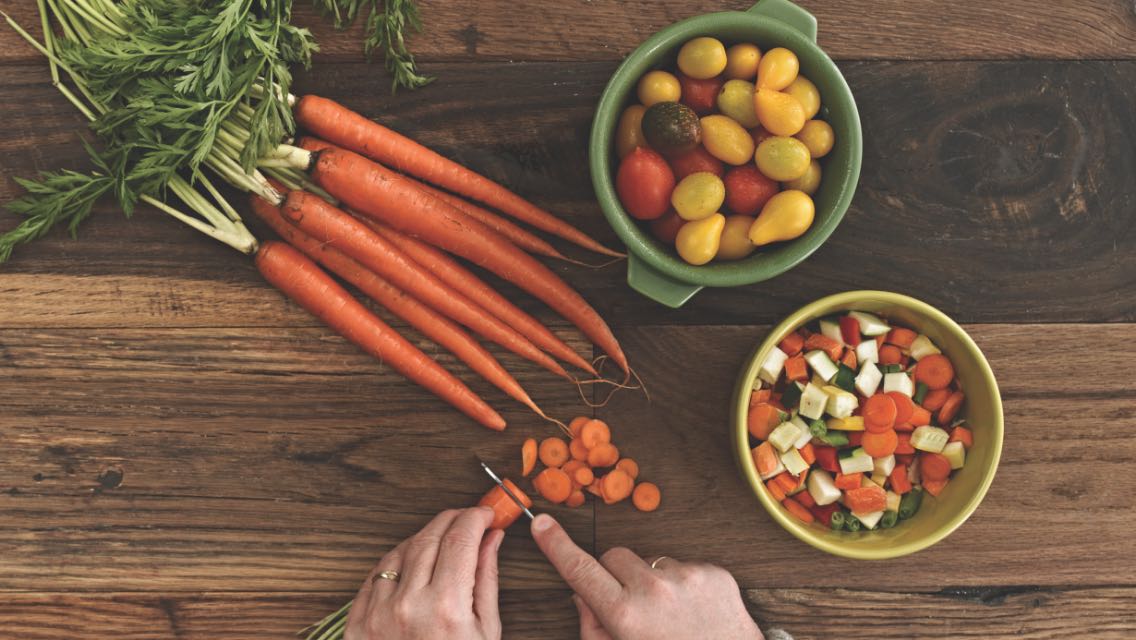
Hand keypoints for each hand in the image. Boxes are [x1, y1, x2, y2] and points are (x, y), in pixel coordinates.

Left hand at [344, 507, 503, 639]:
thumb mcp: (486, 632)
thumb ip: (486, 579)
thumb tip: (491, 539)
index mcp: (447, 609)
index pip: (461, 538)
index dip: (475, 517)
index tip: (485, 514)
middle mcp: (408, 606)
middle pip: (430, 537)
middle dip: (452, 520)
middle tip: (467, 518)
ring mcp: (378, 614)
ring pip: (401, 550)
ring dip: (425, 537)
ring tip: (443, 543)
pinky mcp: (359, 624)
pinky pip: (376, 574)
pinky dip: (397, 560)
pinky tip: (413, 563)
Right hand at [531, 514, 762, 639]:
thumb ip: (593, 626)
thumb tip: (582, 595)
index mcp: (625, 615)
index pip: (580, 570)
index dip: (557, 545)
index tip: (542, 524)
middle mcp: (655, 591)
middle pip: (614, 556)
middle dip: (615, 575)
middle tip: (630, 605)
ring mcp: (687, 578)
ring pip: (651, 561)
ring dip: (653, 581)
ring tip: (671, 616)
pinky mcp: (714, 574)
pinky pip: (684, 566)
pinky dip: (683, 585)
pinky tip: (694, 612)